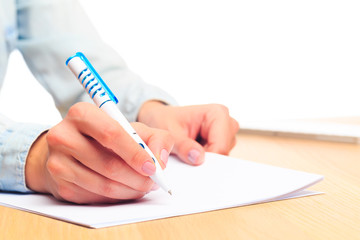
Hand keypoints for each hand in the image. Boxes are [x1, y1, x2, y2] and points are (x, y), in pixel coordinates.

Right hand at [25, 102, 173, 203]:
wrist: (67, 149)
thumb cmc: (105, 137)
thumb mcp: (132, 129)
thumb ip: (155, 138)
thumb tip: (160, 160)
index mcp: (82, 114)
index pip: (111, 134)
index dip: (135, 153)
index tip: (152, 167)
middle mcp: (63, 136)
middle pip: (108, 164)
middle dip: (137, 178)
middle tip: (152, 182)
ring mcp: (58, 163)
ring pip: (103, 185)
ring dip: (129, 190)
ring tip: (142, 187)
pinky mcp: (60, 185)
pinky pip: (95, 197)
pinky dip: (116, 197)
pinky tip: (124, 189)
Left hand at [138, 101, 238, 164]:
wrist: (161, 119)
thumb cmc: (166, 120)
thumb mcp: (170, 133)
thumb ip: (183, 146)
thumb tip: (197, 158)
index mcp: (217, 113)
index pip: (221, 145)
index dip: (208, 159)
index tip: (192, 166)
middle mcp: (226, 123)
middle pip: (224, 152)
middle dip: (206, 160)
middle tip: (185, 159)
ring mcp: (225, 135)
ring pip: (222, 158)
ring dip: (204, 161)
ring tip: (186, 153)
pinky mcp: (221, 144)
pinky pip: (217, 161)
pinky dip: (203, 162)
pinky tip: (191, 156)